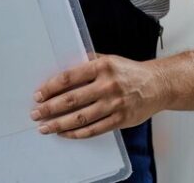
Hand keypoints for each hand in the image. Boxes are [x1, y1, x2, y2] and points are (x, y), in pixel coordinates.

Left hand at [31, 54, 170, 138]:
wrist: (158, 85)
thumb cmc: (130, 72)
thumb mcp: (110, 60)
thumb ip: (88, 62)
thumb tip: (64, 69)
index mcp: (103, 66)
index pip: (70, 77)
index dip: (51, 87)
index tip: (38, 95)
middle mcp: (108, 85)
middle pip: (72, 100)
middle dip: (50, 108)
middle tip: (36, 113)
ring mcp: (114, 104)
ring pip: (80, 118)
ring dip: (59, 124)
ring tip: (45, 127)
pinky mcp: (120, 119)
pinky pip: (94, 129)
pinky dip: (77, 133)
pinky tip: (65, 133)